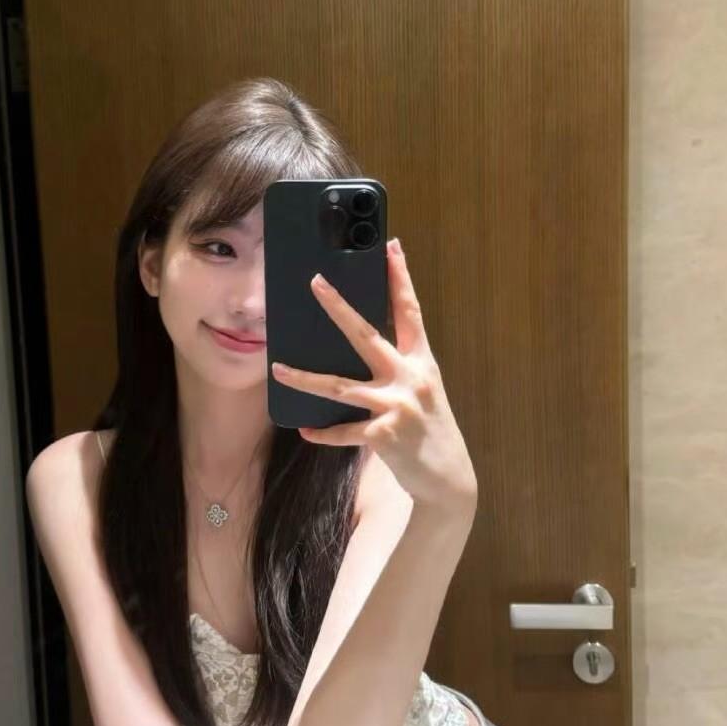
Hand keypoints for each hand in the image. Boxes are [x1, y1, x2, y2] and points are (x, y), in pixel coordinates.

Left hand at [270, 237, 477, 510]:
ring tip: (278, 370)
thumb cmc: (432, 431)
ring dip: (305, 379)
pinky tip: (304, 430)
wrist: (448, 479)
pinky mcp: (383, 435)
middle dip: (338, 307)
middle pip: (366, 335)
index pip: (409, 311)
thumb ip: (400, 369)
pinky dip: (323, 432)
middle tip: (315, 282)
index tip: (391, 247)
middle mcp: (410, 378)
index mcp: (422, 362)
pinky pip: (343, 431)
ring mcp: (396, 406)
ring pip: (340, 386)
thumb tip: (364, 346)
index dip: (400, 278)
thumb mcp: (424, 392)